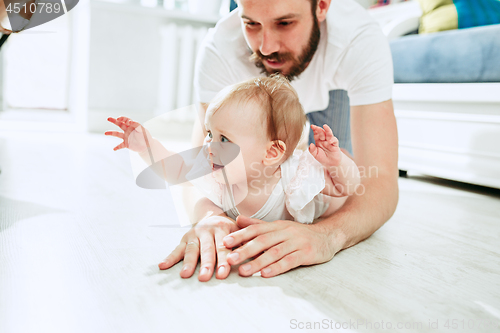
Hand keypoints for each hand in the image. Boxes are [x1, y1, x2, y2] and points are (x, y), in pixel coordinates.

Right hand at [104, 116, 151, 152]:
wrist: (148, 146)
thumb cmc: (146, 137)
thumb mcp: (142, 130)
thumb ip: (136, 125)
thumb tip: (129, 121)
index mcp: (132, 126)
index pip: (125, 120)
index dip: (122, 118)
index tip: (119, 119)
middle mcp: (128, 130)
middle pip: (120, 124)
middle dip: (114, 121)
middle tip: (108, 118)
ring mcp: (126, 137)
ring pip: (117, 134)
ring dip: (111, 133)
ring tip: (105, 133)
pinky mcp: (126, 144)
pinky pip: (120, 145)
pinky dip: (117, 147)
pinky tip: (114, 149)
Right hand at [158, 215, 239, 280]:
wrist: (213, 215)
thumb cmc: (230, 230)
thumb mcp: (240, 232)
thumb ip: (247, 242)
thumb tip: (259, 253)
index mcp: (223, 228)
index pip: (223, 247)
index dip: (223, 260)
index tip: (223, 274)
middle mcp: (207, 230)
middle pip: (207, 250)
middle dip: (206, 264)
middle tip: (205, 277)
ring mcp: (194, 234)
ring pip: (191, 250)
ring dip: (188, 263)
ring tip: (185, 275)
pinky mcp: (184, 238)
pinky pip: (176, 249)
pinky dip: (169, 257)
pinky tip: (162, 266)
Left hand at [223, 215, 341, 277]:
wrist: (328, 236)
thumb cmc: (299, 234)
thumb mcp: (279, 227)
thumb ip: (258, 225)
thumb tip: (237, 220)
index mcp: (277, 226)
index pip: (255, 229)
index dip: (240, 235)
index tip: (225, 243)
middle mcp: (285, 232)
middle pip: (262, 241)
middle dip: (244, 250)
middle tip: (229, 259)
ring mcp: (296, 243)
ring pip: (274, 252)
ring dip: (258, 262)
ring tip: (244, 271)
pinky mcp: (306, 254)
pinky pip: (290, 261)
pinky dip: (277, 267)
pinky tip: (267, 274)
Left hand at [309, 124, 341, 166]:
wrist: (331, 163)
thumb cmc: (323, 158)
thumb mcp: (315, 155)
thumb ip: (312, 150)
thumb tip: (310, 144)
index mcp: (318, 141)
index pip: (316, 134)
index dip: (315, 130)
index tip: (312, 126)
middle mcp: (324, 140)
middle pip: (322, 133)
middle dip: (319, 129)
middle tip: (316, 127)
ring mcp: (330, 142)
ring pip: (329, 134)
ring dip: (327, 130)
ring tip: (325, 126)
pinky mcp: (335, 145)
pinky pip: (334, 140)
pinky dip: (332, 139)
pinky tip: (329, 141)